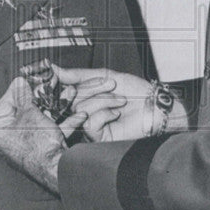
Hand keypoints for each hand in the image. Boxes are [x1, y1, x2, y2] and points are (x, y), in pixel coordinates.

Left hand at [0, 77, 86, 192]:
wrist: (57, 168)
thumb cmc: (39, 147)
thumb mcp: (30, 113)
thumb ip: (24, 96)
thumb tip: (19, 84)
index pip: (5, 103)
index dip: (17, 89)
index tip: (24, 80)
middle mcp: (9, 140)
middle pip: (24, 111)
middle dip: (40, 97)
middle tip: (45, 86)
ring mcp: (26, 145)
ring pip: (41, 120)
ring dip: (56, 108)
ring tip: (65, 96)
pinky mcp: (42, 148)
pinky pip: (50, 131)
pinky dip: (63, 123)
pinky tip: (76, 116)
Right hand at [52, 66, 188, 143]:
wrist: (155, 107)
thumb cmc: (136, 92)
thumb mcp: (106, 76)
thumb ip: (80, 74)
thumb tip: (55, 70)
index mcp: (86, 98)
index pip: (66, 90)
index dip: (74, 82)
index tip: (93, 78)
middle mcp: (86, 112)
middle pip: (71, 99)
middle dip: (94, 89)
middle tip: (112, 86)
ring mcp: (91, 127)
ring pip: (80, 110)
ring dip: (103, 100)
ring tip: (120, 101)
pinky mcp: (98, 139)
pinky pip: (89, 123)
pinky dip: (104, 114)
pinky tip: (116, 114)